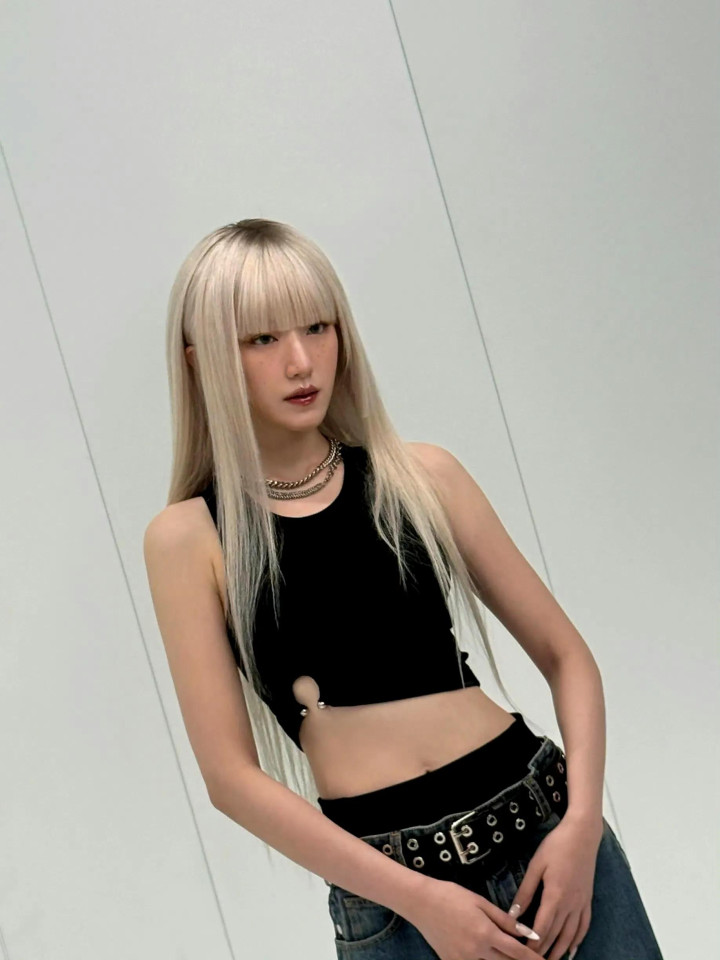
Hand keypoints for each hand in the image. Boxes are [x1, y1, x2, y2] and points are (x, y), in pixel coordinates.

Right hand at [405, 876, 547, 959]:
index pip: (517, 953)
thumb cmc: (451, 895)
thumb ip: (504, 920)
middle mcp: (476, 952)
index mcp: (485, 934)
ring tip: (512, 957)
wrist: (420, 902)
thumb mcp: (480, 902)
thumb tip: (528, 932)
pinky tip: (489, 957)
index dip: (534, 959)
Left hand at [508, 812, 602, 959]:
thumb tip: (513, 913)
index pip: (543, 928)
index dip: (533, 943)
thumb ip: (525, 890)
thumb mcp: (536, 865)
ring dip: (561, 950)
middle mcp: (571, 904)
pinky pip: (584, 925)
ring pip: (572, 934)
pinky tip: (573, 948)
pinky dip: (578, 939)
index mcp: (555, 895)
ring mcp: (581, 903)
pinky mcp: (588, 899)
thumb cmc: (556, 846)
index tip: (523, 953)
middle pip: (557, 934)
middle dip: (545, 951)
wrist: (583, 834)